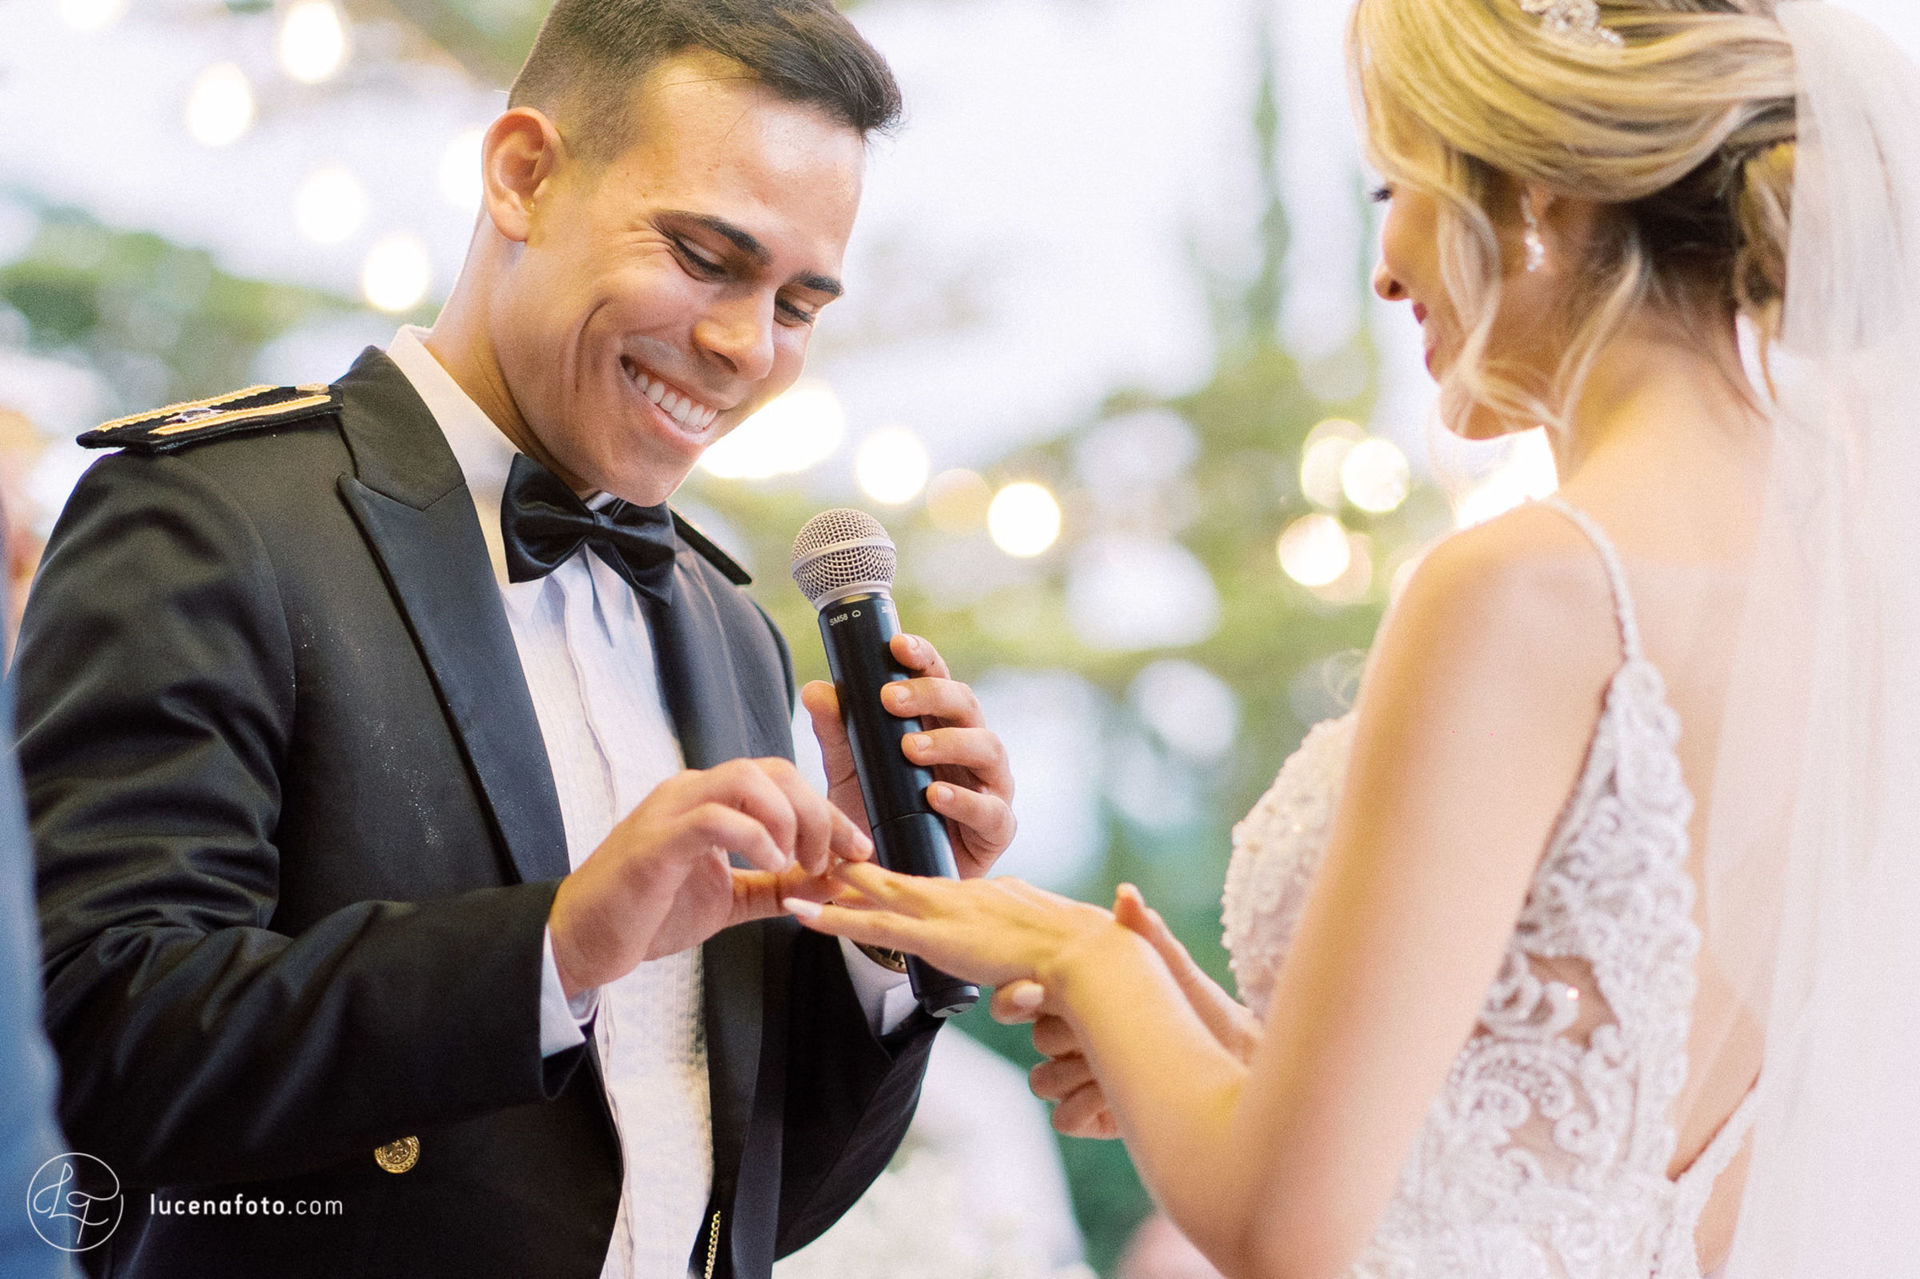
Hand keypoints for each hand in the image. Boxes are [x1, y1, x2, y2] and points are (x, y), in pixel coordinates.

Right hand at [548, 758, 870, 997]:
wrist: (583, 942)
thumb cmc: (647, 915)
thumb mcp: (728, 899)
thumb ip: (775, 889)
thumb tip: (828, 883)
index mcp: (707, 800)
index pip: (781, 782)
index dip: (827, 811)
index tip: (857, 849)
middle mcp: (690, 792)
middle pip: (773, 771)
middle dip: (817, 812)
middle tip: (833, 857)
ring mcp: (671, 810)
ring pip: (747, 779)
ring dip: (788, 819)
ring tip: (797, 863)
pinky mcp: (656, 841)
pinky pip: (715, 816)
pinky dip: (755, 837)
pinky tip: (770, 867)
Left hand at [785, 861, 1126, 989]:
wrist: (1084, 954)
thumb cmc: (1075, 952)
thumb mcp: (1037, 942)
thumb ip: (1016, 944)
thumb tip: (1015, 965)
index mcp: (978, 895)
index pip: (922, 884)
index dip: (888, 879)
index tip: (860, 870)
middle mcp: (955, 894)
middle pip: (892, 876)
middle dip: (851, 868)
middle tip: (811, 854)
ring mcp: (943, 912)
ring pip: (874, 892)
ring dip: (833, 885)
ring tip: (793, 876)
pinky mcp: (935, 937)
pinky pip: (873, 928)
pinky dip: (835, 919)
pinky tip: (802, 913)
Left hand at [802, 632, 1014, 878]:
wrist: (887, 881)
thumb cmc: (876, 819)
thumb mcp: (848, 774)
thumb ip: (837, 735)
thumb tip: (816, 690)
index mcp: (940, 724)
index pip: (938, 678)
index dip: (923, 658)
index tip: (897, 645)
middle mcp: (970, 747)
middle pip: (965, 703)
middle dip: (930, 694)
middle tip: (889, 698)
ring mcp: (990, 786)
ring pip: (988, 746)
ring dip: (949, 741)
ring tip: (910, 748)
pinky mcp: (997, 829)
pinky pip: (992, 809)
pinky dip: (965, 799)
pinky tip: (936, 794)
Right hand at [993, 885, 1260, 1137]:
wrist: (1230, 1059)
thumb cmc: (1200, 1008)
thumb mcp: (1174, 969)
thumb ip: (1148, 934)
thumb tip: (1127, 894)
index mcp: (1080, 996)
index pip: (1025, 994)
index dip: (1020, 996)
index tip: (1039, 993)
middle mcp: (1074, 1036)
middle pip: (1038, 1039)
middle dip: (1068, 1037)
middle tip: (1102, 1033)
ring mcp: (1079, 1077)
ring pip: (1044, 1080)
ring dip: (1076, 1074)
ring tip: (1118, 1065)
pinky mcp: (1091, 1115)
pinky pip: (1063, 1117)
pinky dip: (1087, 1107)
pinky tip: (1119, 1097)